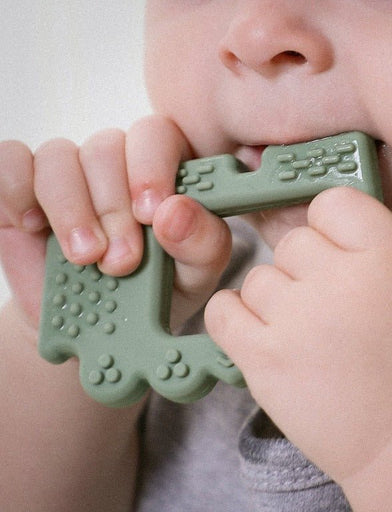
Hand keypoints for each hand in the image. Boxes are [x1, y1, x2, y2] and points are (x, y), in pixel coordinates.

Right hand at [0, 115, 230, 326]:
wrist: (100, 326)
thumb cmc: (155, 292)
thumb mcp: (193, 276)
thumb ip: (202, 244)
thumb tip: (176, 212)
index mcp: (162, 173)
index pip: (157, 136)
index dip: (152, 167)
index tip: (151, 214)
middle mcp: (115, 165)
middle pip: (107, 147)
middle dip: (113, 206)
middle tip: (122, 260)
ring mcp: (68, 174)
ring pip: (60, 155)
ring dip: (72, 208)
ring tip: (86, 257)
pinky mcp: (22, 188)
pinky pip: (10, 161)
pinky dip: (17, 188)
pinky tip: (34, 225)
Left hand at [206, 187, 391, 482]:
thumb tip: (371, 232)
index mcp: (386, 256)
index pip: (333, 202)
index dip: (333, 223)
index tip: (336, 246)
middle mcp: (337, 280)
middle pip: (293, 242)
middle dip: (308, 266)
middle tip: (326, 301)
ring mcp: (295, 319)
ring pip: (259, 277)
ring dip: (276, 297)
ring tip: (301, 330)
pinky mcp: (262, 358)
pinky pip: (223, 311)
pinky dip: (234, 315)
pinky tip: (258, 330)